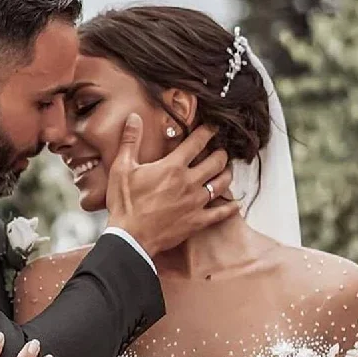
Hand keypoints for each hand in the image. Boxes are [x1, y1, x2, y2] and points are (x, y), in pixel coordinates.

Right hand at [107, 113, 237, 255]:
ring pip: (221, 184)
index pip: (197, 142)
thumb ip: (130, 141)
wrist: (130, 238)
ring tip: (227, 171)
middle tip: (221, 151)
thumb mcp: (122, 168)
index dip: (208, 131)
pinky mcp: (197, 221)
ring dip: (227, 175)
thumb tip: (133, 118)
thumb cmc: (125, 204)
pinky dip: (230, 208)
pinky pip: (220, 213)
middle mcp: (189, 182)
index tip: (213, 128)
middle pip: (216, 161)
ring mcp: (195, 203)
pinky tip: (235, 204)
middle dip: (221, 153)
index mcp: (173, 166)